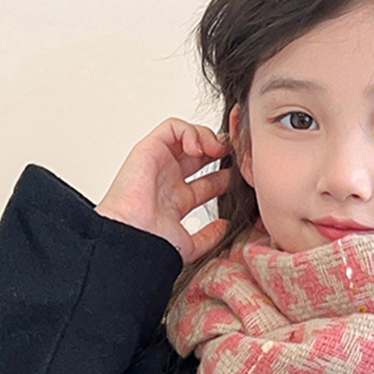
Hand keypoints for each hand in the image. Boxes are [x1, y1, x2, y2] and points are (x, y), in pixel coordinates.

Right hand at [95, 118, 231, 263]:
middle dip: (219, 152)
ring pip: (186, 137)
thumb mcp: (190, 246)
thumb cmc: (153, 245)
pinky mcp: (149, 149)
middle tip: (233, 156)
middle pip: (199, 157)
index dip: (225, 177)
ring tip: (217, 150)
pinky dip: (189, 131)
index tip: (239, 178)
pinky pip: (172, 127)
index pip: (207, 183)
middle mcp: (168, 181)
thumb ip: (208, 237)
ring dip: (207, 138)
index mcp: (176, 202)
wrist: (134, 240)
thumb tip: (224, 226)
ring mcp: (159, 165)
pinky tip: (198, 148)